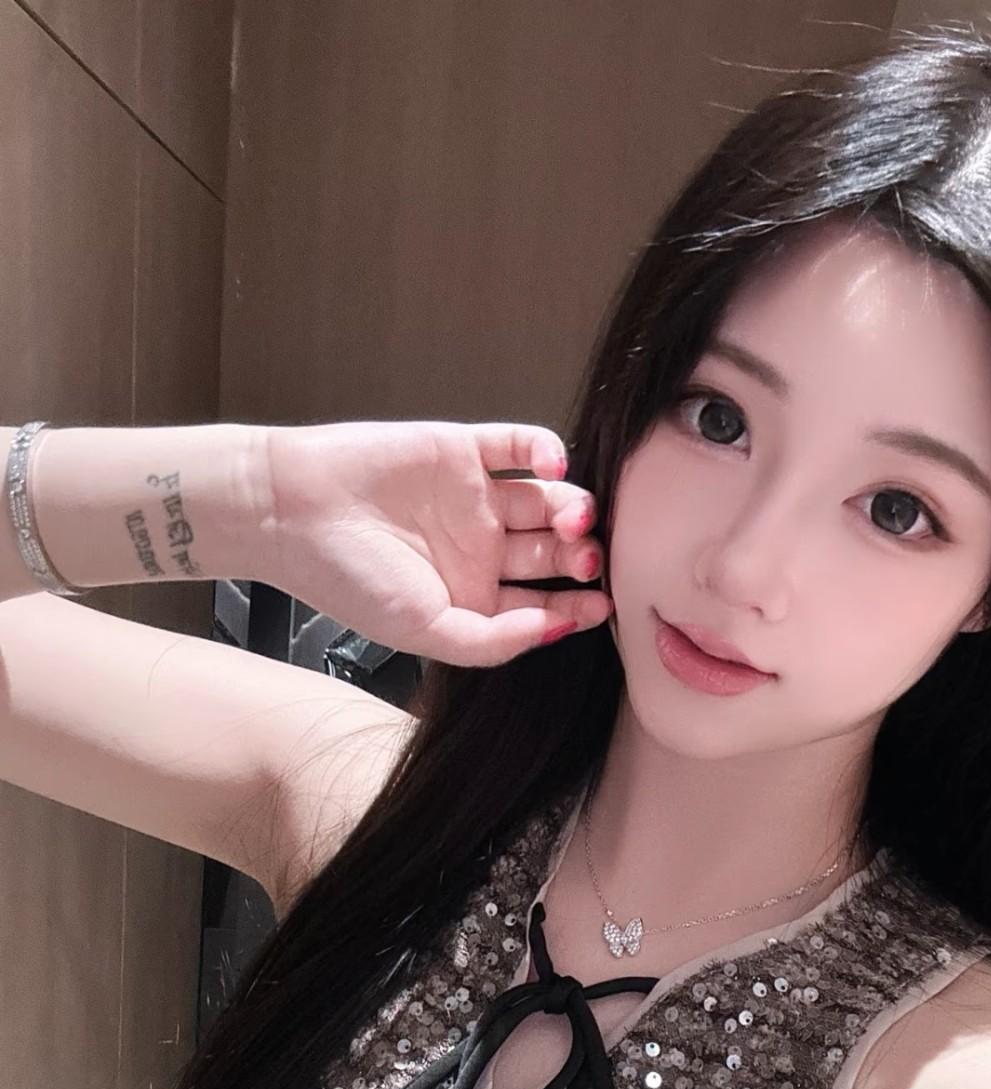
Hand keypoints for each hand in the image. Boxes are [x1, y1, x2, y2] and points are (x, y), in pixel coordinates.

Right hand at [255, 419, 610, 664]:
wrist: (289, 513)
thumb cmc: (348, 579)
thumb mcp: (424, 630)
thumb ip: (491, 640)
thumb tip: (554, 631)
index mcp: (475, 595)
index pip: (544, 602)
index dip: (577, 605)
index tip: (602, 607)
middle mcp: (481, 548)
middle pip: (554, 551)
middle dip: (580, 556)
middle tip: (587, 560)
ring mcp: (476, 498)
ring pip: (547, 501)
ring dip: (573, 508)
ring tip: (574, 518)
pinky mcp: (464, 450)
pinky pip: (520, 446)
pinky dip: (546, 452)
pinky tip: (555, 468)